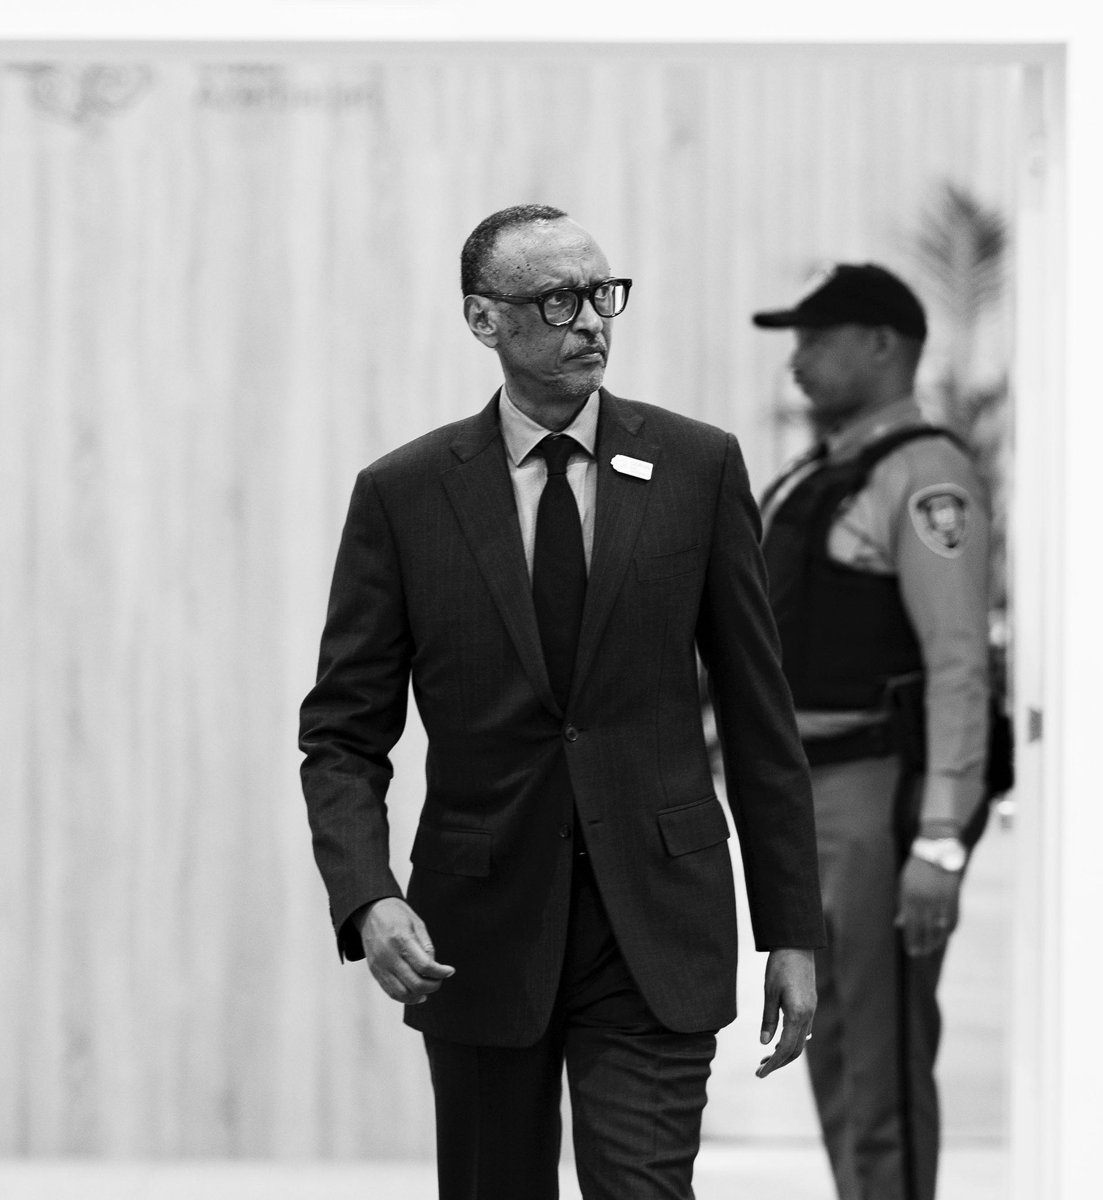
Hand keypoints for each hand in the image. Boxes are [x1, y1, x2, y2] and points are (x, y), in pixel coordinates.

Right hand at [355, 897, 454, 1004]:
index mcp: (401, 940)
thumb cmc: (396, 915)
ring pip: (402, 993)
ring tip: (429, 989)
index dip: (440, 972)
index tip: (449, 971)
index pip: (424, 965)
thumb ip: (427, 946)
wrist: (371, 911)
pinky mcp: (375, 971)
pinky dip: (405, 997)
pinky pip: (391, 992)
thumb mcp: (417, 923)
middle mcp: (389, 956)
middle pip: (414, 983)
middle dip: (432, 986)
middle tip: (440, 981)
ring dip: (419, 995)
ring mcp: (380, 966)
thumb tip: (435, 967)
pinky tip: (416, 993)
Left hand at [756, 948, 816, 1078]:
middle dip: (779, 1062)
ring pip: (801, 1041)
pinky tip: (780, 1041)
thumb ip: (768, 1019)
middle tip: (760, 1070)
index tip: (760, 1073)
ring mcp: (811, 1011)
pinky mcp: (810, 1005)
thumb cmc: (780, 966)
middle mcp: (807, 1016)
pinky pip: (804, 1030)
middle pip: (796, 1050)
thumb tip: (765, 1043)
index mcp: (797, 1014)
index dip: (773, 1064)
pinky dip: (792, 1040)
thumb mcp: (769, 992)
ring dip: (785, 1052)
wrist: (796, 946)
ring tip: (767, 1058)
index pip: (785, 1048)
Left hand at [895, 857, 961, 956]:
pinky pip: (952, 917)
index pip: (910, 924)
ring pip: (938, 926)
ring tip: (932, 948)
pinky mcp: (953, 896)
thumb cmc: (917, 868)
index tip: (911, 951)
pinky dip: (949, 928)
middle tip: (921, 954)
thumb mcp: (904, 883)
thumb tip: (898, 924)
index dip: (910, 939)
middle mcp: (924, 899)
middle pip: (923, 928)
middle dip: (922, 943)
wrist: (936, 849)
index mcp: (909, 896)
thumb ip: (902, 904)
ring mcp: (939, 898)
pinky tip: (945, 935)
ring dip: (936, 940)